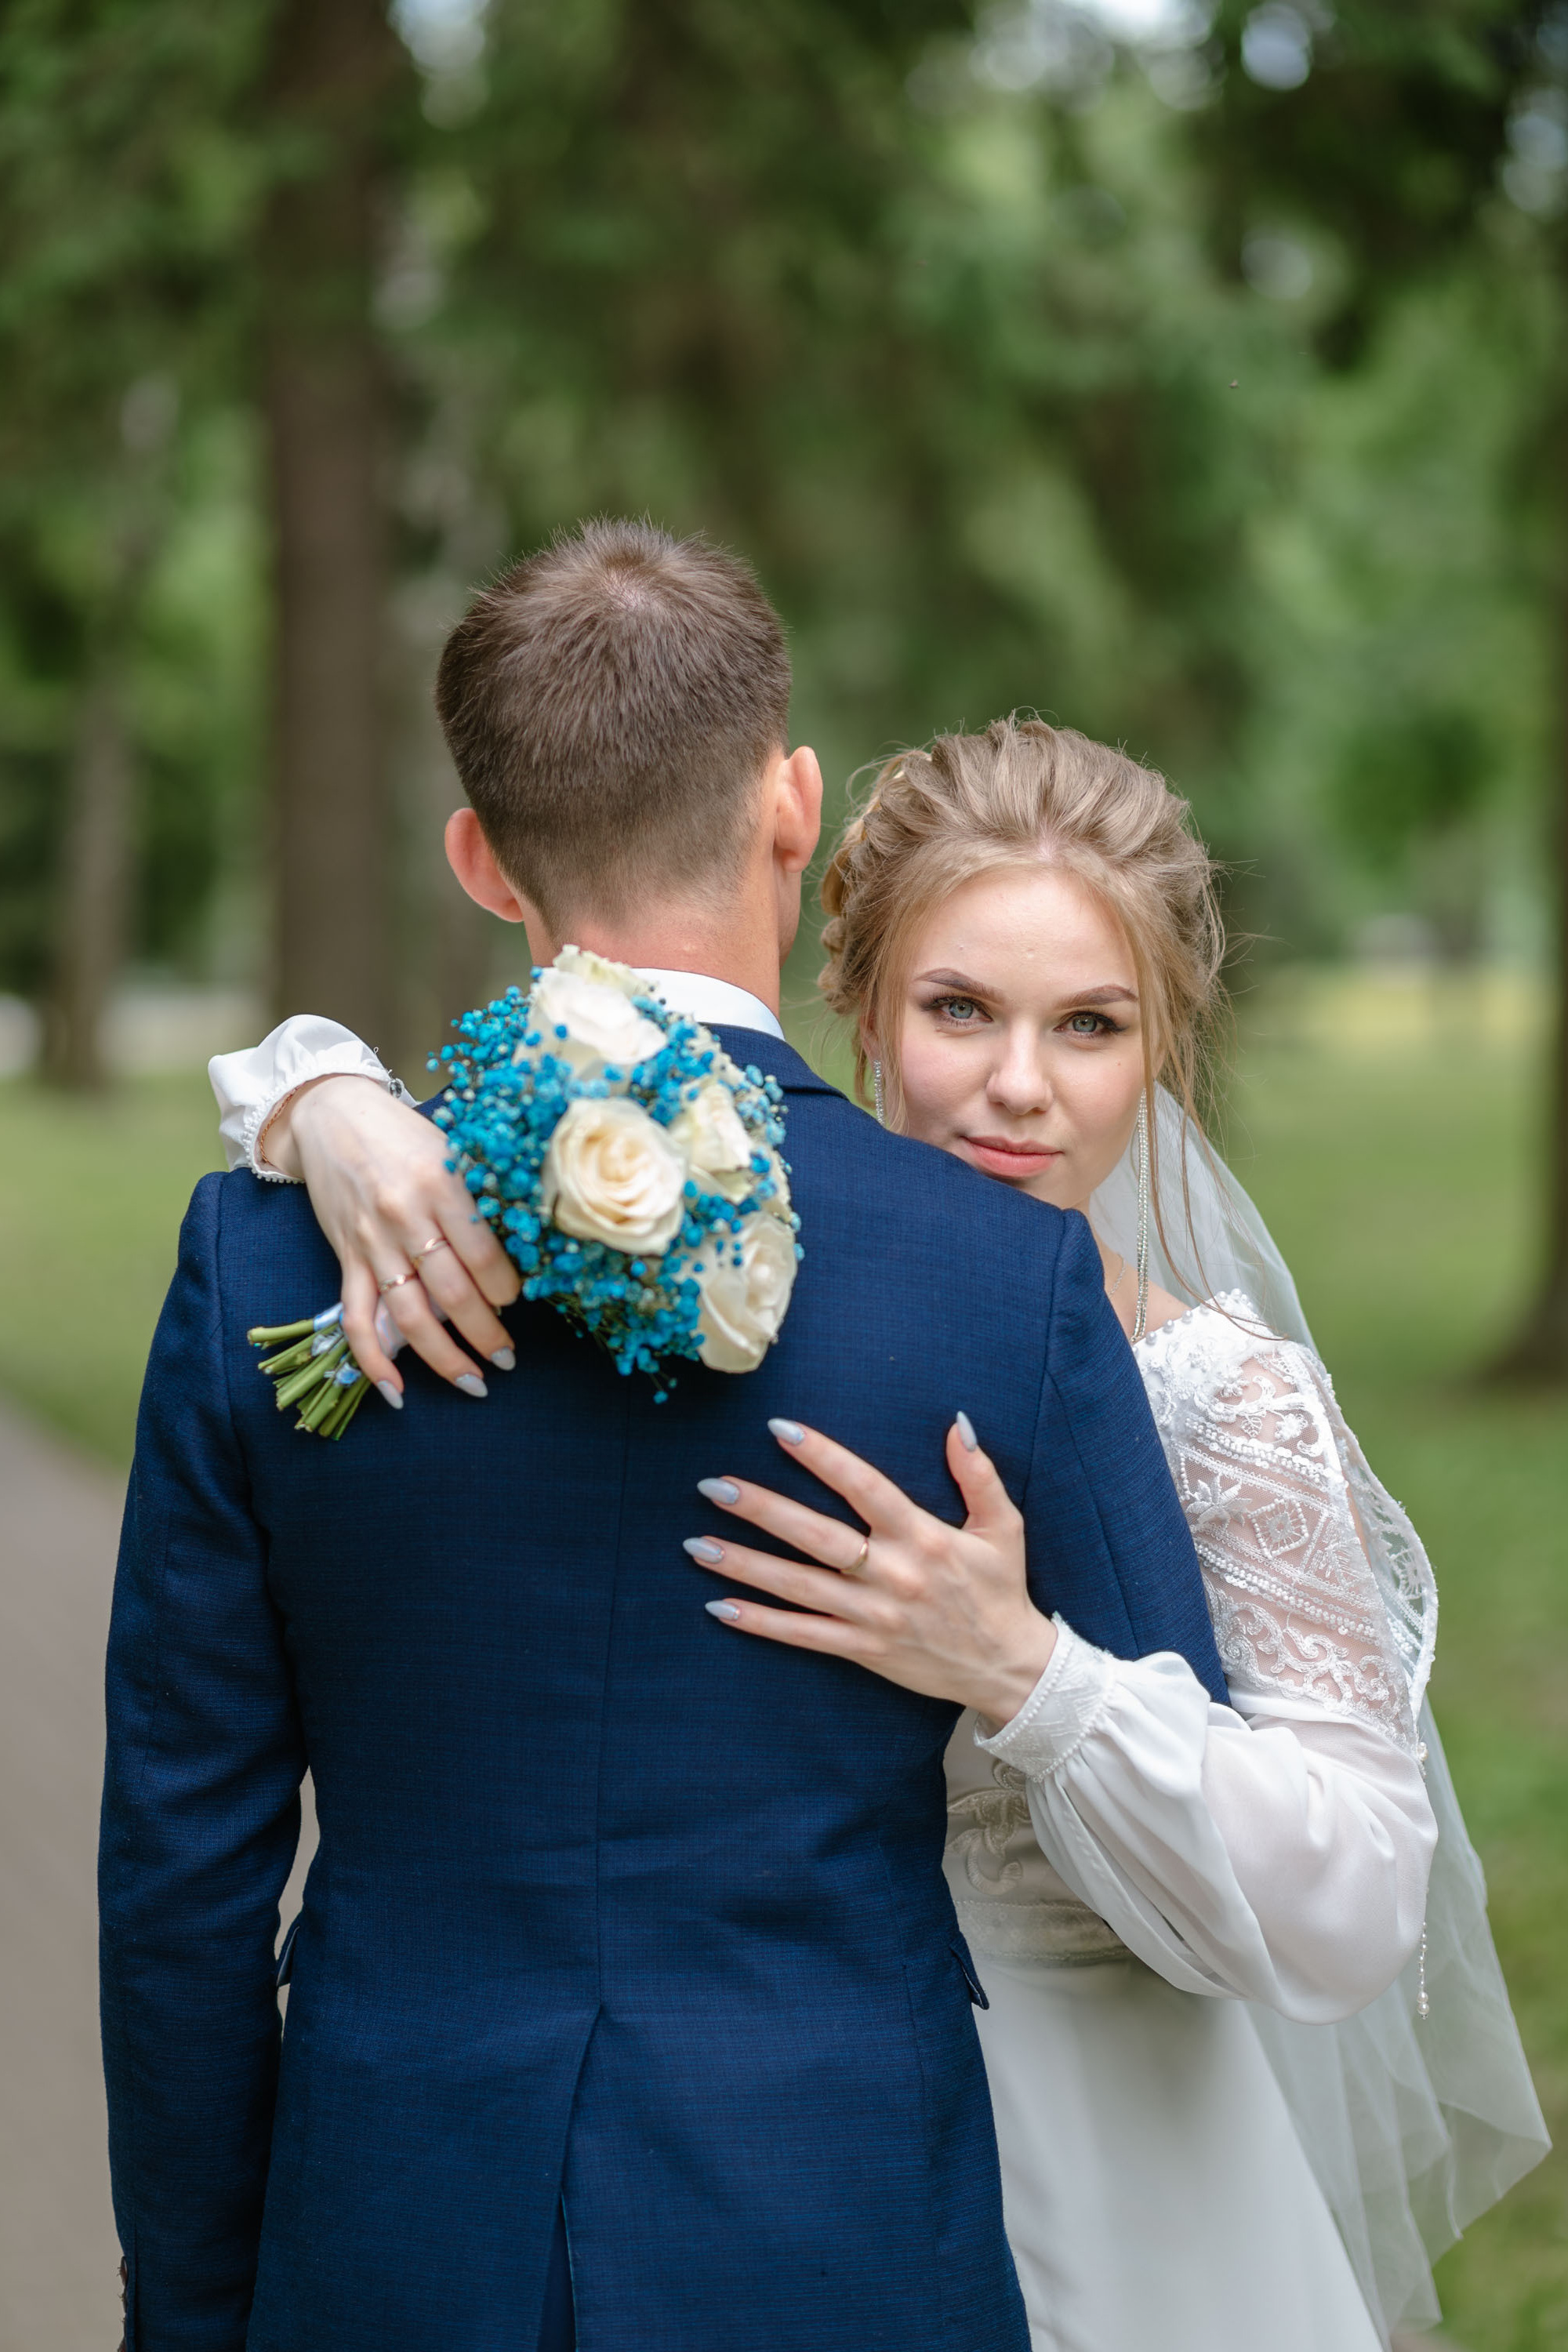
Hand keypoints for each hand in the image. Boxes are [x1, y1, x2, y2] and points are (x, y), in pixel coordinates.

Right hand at [263, 1076, 520, 1399]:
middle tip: (508, 1356)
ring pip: (410, 1316)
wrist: (332, 1115)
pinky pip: (357, 1320)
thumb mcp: (451, 1150)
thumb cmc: (403, 1134)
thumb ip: (479, 1197)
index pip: (484, 1254)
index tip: (517, 1301)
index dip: (506, 1289)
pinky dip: (374, 1361)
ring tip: (474, 1381)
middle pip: (453, 1294)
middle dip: (487, 1334)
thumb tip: (523, 1246)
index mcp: (441, 1185)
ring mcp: (372, 1244)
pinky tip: (396, 1390)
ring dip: (445, 1358)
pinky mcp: (347, 1258)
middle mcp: (405, 1218)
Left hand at [687, 1416, 1056, 1724]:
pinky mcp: (863, 1651)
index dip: (822, 1457)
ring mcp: (874, 1617)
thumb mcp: (1003, 1527)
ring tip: (697, 1543)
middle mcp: (892, 1575)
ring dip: (745, 1565)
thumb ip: (979, 1474)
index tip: (780, 1429)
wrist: (1010, 1669)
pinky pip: (803, 1636)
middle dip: (762, 1509)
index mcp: (923, 1537)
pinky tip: (720, 1606)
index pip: (865, 1487)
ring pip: (798, 1587)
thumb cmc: (1002, 1591)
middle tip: (714, 1485)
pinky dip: (761, 1623)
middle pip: (817, 1536)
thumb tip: (957, 1422)